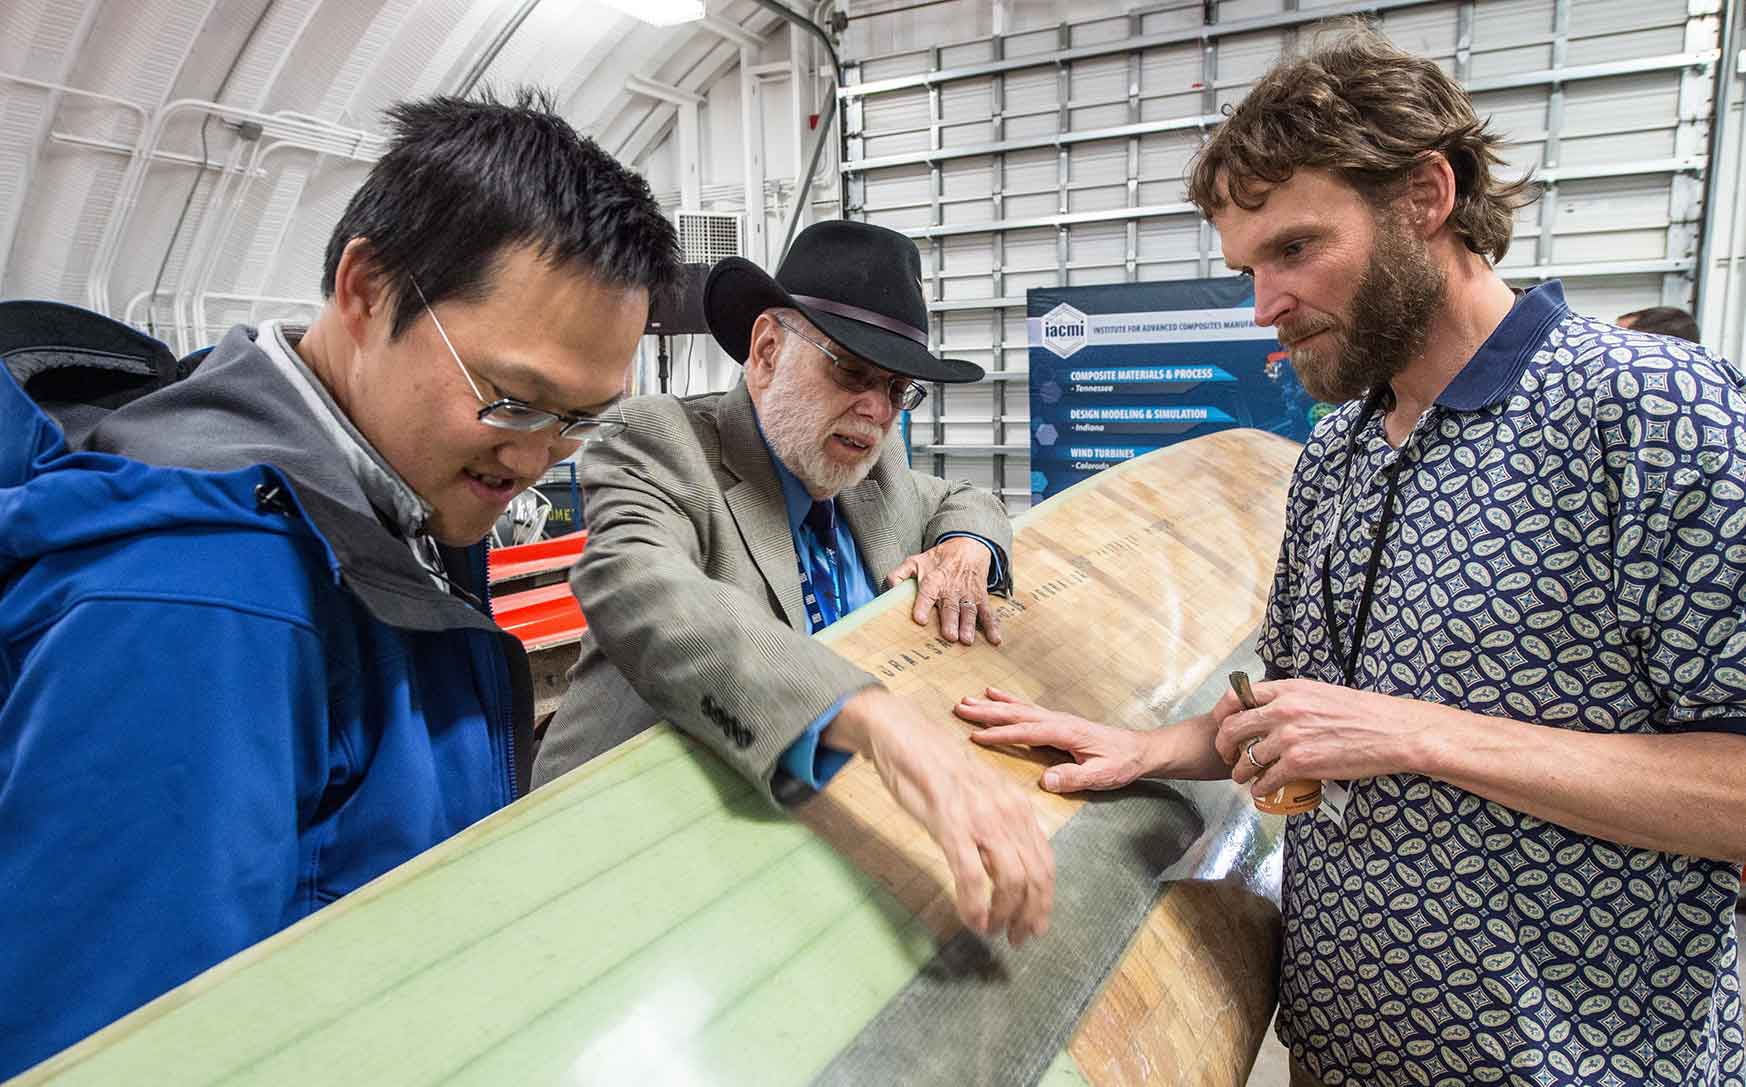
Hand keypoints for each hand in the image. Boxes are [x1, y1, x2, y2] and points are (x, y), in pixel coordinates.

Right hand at [826, 688, 1053, 943]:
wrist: (906, 737)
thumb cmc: (939, 770)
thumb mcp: (982, 795)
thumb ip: (1000, 824)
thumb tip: (1011, 864)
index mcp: (1018, 806)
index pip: (1045, 863)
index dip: (1044, 901)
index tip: (1034, 926)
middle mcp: (1007, 812)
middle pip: (1035, 876)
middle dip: (1030, 915)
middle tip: (1016, 939)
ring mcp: (980, 818)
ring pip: (1009, 879)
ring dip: (1004, 914)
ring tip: (991, 930)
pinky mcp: (950, 823)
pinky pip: (970, 874)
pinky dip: (975, 904)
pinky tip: (971, 918)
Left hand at [886, 537, 1000, 645]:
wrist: (968, 546)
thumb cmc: (938, 559)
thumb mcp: (915, 561)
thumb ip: (899, 574)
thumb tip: (888, 586)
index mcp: (934, 580)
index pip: (927, 593)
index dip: (923, 605)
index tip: (920, 619)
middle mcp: (951, 589)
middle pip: (950, 607)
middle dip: (950, 621)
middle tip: (949, 636)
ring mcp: (968, 594)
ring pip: (968, 611)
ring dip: (968, 626)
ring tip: (966, 640)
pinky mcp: (980, 598)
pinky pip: (987, 613)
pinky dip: (992, 626)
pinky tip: (995, 639)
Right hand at [955, 687, 1152, 792]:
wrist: (1138, 750)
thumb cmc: (1121, 764)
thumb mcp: (1101, 776)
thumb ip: (1074, 778)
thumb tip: (1046, 781)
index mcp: (1065, 732)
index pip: (1026, 732)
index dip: (1000, 734)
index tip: (976, 736)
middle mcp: (1058, 720)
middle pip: (1016, 714)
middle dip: (987, 712)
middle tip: (960, 708)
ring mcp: (1057, 718)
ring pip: (1018, 708)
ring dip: (992, 705)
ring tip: (968, 700)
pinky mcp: (1057, 721)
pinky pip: (1027, 709)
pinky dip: (1008, 701)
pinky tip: (995, 696)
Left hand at [1214, 678, 1432, 797]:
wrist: (1391, 732)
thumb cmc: (1361, 712)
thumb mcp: (1319, 692)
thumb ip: (1292, 699)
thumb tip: (1272, 708)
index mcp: (1287, 690)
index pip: (1238, 695)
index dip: (1224, 712)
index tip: (1224, 724)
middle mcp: (1283, 711)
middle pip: (1233, 728)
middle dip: (1223, 745)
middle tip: (1227, 755)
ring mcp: (1289, 738)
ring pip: (1247, 759)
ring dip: (1240, 772)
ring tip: (1242, 777)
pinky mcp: (1300, 764)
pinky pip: (1267, 779)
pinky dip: (1260, 788)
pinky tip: (1262, 790)